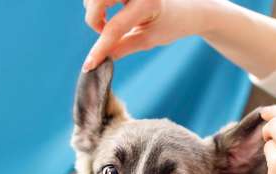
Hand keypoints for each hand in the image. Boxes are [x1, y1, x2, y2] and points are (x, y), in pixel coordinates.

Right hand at [83, 0, 212, 70]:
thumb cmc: (170, 23)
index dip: (100, 48)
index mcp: (147, 2)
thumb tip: (101, 60)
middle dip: (94, 20)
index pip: (115, 28)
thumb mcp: (148, 39)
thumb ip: (123, 47)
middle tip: (104, 31)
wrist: (187, 4)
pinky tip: (110, 8)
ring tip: (110, 21)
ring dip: (94, 10)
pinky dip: (97, 1)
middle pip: (96, 1)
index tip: (88, 66)